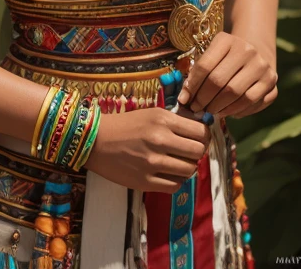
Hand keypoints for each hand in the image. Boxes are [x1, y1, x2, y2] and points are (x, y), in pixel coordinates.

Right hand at [84, 105, 211, 192]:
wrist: (96, 141)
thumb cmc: (125, 124)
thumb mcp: (152, 114)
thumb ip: (176, 122)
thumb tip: (201, 131)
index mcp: (163, 120)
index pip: (200, 131)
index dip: (204, 136)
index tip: (199, 139)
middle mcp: (160, 140)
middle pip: (198, 152)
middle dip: (197, 152)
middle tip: (189, 152)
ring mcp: (153, 163)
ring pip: (189, 170)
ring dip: (187, 167)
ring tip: (178, 163)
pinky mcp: (145, 182)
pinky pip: (175, 186)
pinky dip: (177, 181)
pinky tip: (169, 174)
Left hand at [177, 31, 277, 118]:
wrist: (256, 51)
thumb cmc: (225, 58)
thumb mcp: (211, 55)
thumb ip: (197, 73)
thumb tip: (185, 98)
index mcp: (227, 40)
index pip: (205, 66)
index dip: (192, 86)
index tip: (184, 99)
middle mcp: (247, 50)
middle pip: (220, 82)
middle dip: (204, 99)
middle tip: (197, 108)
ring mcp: (262, 66)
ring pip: (237, 95)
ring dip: (220, 108)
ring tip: (211, 111)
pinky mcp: (272, 82)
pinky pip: (252, 103)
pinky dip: (237, 111)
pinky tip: (227, 111)